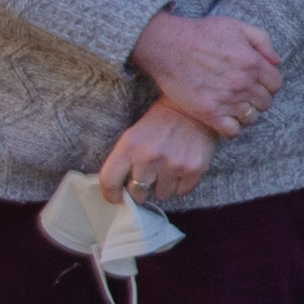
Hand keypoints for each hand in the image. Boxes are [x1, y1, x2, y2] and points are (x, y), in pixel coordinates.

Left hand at [98, 103, 215, 203]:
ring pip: (161, 194)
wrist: (194, 107)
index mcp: (129, 147)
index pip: (109, 183)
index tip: (117, 197)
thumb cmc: (159, 122)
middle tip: (147, 177)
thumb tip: (119, 191)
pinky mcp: (194, 169)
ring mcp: (172, 165)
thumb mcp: (133, 135)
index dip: (111, 194)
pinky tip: (181, 167)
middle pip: (137, 193)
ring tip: (167, 168)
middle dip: (141, 189)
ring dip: (163, 186)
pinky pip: (181, 191)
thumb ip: (124, 161)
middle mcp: (149, 158)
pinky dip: (180, 184)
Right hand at [131, 7, 282, 134]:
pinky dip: (230, 127)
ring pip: (251, 118)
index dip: (268, 83)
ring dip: (245, 113)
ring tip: (232, 105)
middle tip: (242, 93)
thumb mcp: (236, 26)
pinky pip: (232, 131)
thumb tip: (276, 62)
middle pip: (265, 102)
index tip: (256, 82)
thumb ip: (262, 40)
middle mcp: (243, 83)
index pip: (276, 84)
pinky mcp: (209, 113)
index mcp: (253, 62)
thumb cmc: (200, 33)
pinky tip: (222, 117)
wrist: (167, 45)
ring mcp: (227, 100)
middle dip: (257, 98)